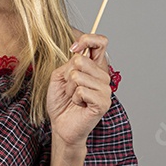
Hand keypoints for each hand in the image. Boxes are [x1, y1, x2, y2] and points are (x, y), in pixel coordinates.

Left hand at [46, 33, 112, 149]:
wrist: (61, 125)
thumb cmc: (61, 101)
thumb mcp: (60, 76)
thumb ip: (70, 63)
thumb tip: (79, 54)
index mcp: (95, 67)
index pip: (100, 43)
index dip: (87, 40)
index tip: (73, 47)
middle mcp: (103, 76)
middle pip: (80, 60)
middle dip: (67, 75)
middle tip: (70, 89)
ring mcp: (105, 90)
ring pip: (78, 76)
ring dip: (70, 89)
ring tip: (74, 98)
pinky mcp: (103, 103)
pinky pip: (82, 91)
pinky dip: (75, 98)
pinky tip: (79, 105)